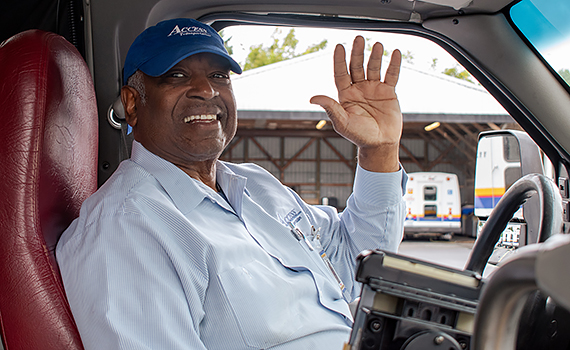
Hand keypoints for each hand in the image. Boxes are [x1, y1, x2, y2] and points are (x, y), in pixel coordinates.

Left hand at [310, 36, 401, 171]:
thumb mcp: (342, 122)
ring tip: (377, 45)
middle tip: (358, 39)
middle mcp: (358, 89)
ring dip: (375, 56)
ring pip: (373, 68)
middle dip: (357, 53)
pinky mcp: (388, 92)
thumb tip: (313, 98)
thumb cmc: (359, 136)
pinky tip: (395, 53)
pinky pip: (391, 75)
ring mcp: (373, 89)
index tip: (339, 46)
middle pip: (357, 66)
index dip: (339, 60)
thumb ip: (330, 107)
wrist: (379, 144)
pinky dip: (393, 65)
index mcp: (345, 95)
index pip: (341, 73)